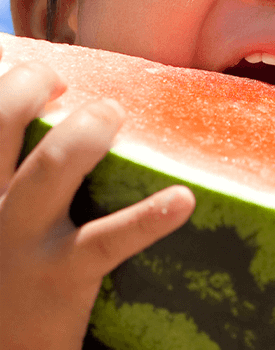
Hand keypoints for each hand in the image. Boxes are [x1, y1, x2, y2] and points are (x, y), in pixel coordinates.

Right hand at [0, 48, 194, 349]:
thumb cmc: (4, 277)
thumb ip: (14, 174)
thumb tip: (56, 112)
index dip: (5, 82)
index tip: (37, 71)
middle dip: (31, 89)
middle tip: (71, 85)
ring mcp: (19, 245)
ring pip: (48, 169)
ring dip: (83, 134)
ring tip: (113, 114)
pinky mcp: (61, 278)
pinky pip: (107, 240)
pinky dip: (147, 217)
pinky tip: (182, 200)